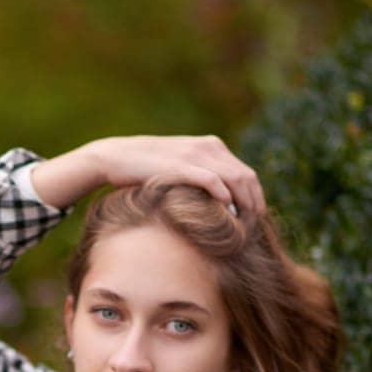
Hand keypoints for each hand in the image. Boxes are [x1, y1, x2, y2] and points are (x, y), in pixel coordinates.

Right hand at [88, 134, 266, 218]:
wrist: (116, 156)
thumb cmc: (146, 168)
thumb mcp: (181, 167)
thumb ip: (201, 176)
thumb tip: (220, 201)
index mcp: (212, 146)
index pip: (246, 172)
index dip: (255, 196)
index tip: (254, 218)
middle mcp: (208, 146)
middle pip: (246, 176)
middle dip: (254, 202)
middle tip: (255, 226)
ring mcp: (195, 154)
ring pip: (235, 178)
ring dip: (244, 203)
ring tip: (244, 224)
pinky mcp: (181, 165)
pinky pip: (211, 180)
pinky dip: (223, 195)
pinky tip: (226, 210)